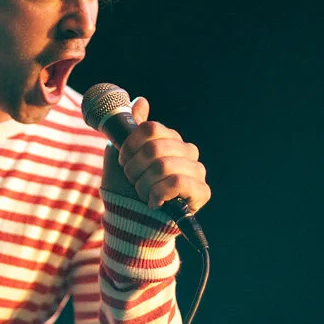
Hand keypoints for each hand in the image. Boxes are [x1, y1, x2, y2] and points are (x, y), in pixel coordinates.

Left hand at [100, 96, 209, 214]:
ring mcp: (197, 171)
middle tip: (132, 181)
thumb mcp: (121, 156)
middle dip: (135, 168)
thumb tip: (141, 100)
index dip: (131, 145)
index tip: (123, 160)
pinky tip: (154, 203)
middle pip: (155, 147)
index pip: (151, 128)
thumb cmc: (127, 189)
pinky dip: (158, 193)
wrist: (133, 222)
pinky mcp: (202, 192)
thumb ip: (131, 128)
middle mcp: (187, 151)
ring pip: (164, 165)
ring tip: (143, 194)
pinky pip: (177, 182)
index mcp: (170, 139)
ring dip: (144, 184)